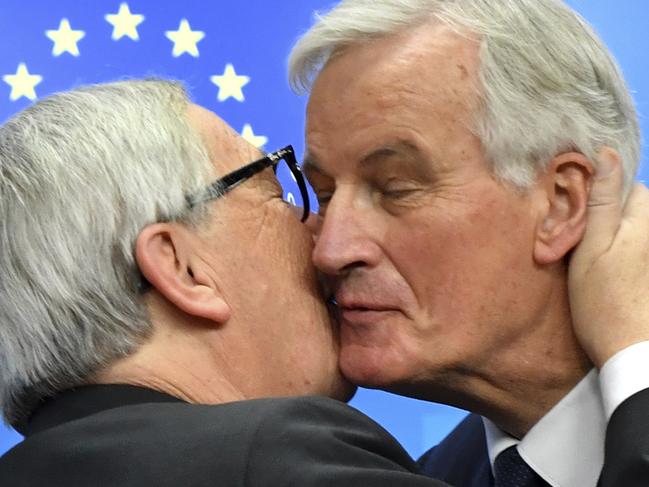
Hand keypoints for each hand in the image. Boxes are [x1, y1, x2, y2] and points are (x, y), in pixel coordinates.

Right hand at [569, 148, 648, 367]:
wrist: (631, 353)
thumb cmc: (602, 301)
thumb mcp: (591, 249)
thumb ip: (601, 201)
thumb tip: (607, 152)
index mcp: (642, 221)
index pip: (628, 188)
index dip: (602, 198)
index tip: (581, 221)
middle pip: (637, 208)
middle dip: (615, 218)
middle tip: (589, 246)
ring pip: (636, 231)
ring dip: (620, 239)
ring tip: (603, 266)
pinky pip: (638, 250)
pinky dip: (628, 257)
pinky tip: (619, 279)